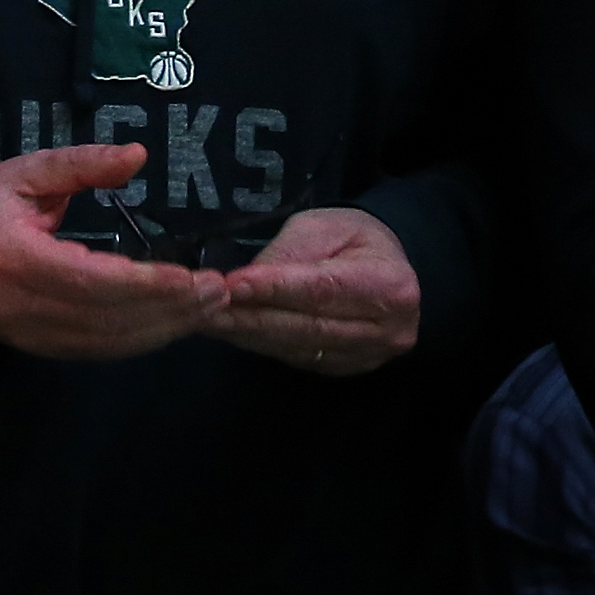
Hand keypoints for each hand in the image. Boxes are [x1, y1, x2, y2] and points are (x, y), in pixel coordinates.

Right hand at [0, 145, 228, 360]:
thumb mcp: (22, 173)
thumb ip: (80, 165)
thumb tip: (136, 155)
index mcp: (15, 260)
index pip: (92, 282)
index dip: (147, 284)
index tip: (193, 276)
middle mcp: (23, 307)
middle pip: (110, 318)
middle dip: (171, 308)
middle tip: (220, 290)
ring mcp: (31, 335)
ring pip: (111, 342)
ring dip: (166, 328)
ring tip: (209, 306)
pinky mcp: (41, 348)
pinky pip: (100, 350)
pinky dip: (142, 339)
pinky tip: (174, 322)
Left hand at [205, 206, 419, 375]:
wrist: (384, 266)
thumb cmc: (351, 239)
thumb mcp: (323, 227)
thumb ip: (290, 254)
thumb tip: (246, 283)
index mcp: (389, 286)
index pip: (322, 290)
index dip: (274, 290)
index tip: (233, 285)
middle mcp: (385, 330)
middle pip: (307, 327)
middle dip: (250, 317)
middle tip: (205, 306)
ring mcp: (366, 355)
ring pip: (296, 347)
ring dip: (247, 334)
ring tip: (207, 318)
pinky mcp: (343, 367)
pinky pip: (294, 358)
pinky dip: (258, 343)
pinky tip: (230, 330)